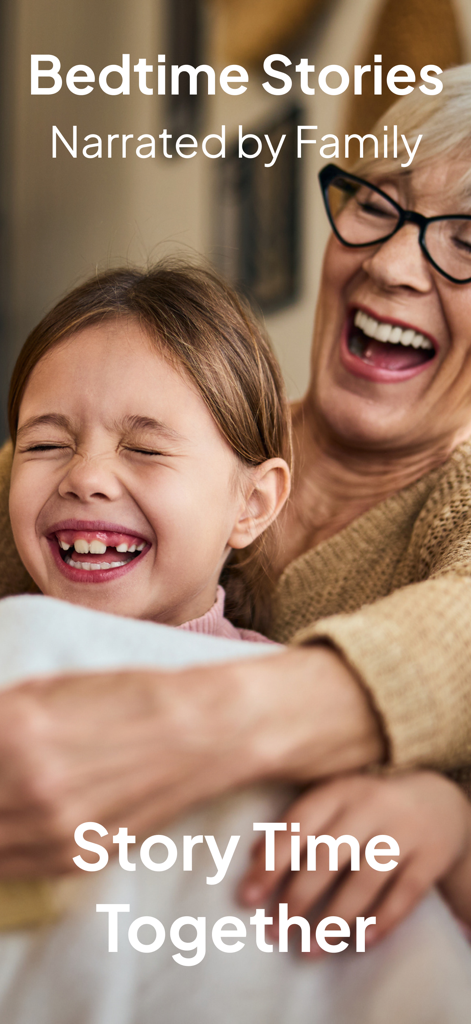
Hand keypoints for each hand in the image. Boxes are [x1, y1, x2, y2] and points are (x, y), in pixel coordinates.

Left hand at [0, 644, 381, 876]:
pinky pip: (9, 868)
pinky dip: (0, 849)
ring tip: (7, 798)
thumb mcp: (48, 688)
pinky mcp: (77, 856)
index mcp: (15, 729)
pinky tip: (8, 824)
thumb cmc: (130, 696)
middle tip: (2, 773)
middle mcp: (29, 786)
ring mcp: (54, 830)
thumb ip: (0, 715)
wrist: (203, 731)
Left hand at [238, 770, 470, 949]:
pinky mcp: (430, 858)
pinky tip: (359, 943)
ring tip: (308, 949)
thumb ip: (296, 824)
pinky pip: (404, 895)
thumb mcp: (334, 801)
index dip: (271, 862)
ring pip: (364, 881)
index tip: (247, 896)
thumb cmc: (368, 806)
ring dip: (333, 920)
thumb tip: (251, 856)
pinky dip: (381, 921)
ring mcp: (403, 833)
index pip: (299, 825)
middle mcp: (371, 808)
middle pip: (328, 856)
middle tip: (274, 930)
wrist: (439, 799)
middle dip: (297, 897)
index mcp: (339, 791)